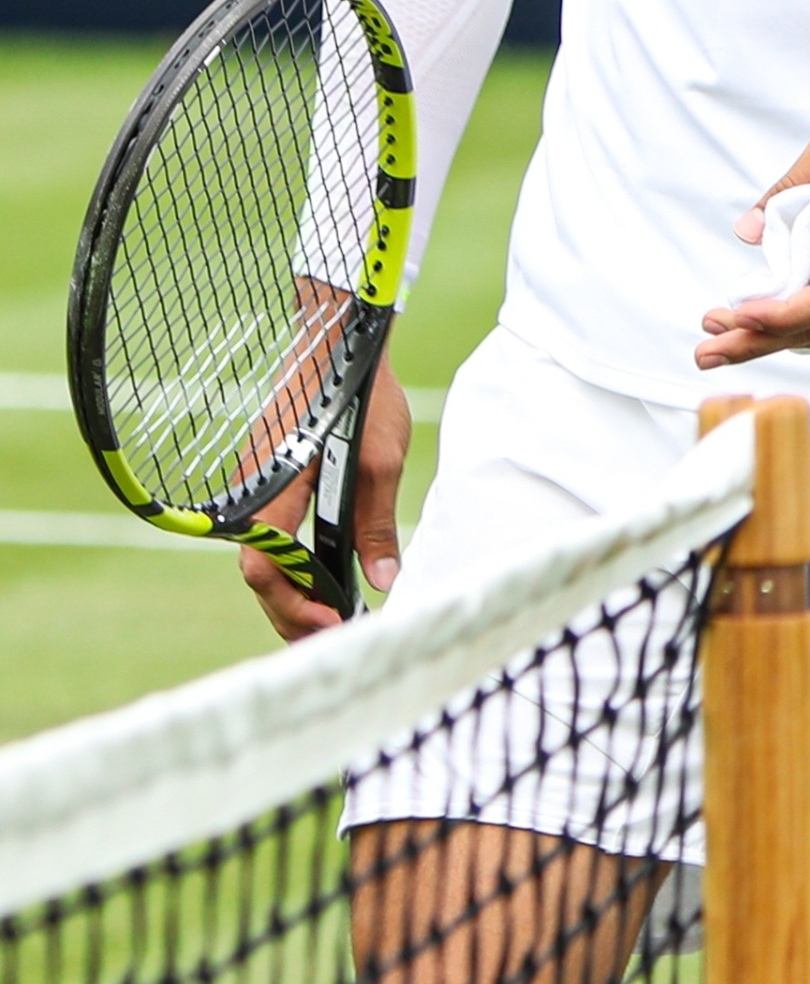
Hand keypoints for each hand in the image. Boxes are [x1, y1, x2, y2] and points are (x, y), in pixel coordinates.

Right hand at [237, 357, 410, 641]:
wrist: (337, 341)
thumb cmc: (358, 396)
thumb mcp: (380, 462)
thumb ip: (375, 522)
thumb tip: (382, 580)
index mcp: (274, 491)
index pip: (265, 568)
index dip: (296, 605)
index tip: (336, 623)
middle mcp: (253, 495)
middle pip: (261, 574)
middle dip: (293, 614)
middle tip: (333, 641)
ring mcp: (256, 489)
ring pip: (264, 558)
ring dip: (292, 594)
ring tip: (329, 622)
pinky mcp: (268, 481)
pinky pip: (270, 536)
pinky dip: (292, 565)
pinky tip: (320, 580)